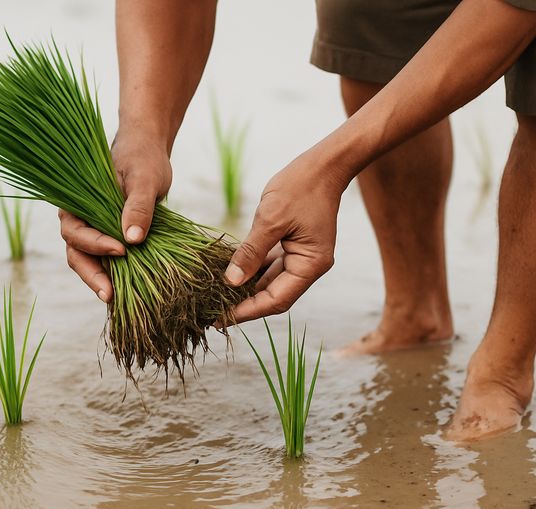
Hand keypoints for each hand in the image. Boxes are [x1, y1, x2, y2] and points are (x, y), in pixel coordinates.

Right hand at [60, 129, 171, 302]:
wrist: (148, 154)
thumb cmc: (143, 159)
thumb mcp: (144, 179)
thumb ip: (138, 206)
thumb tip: (133, 240)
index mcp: (78, 202)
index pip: (76, 232)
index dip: (96, 244)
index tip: (121, 250)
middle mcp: (80, 219)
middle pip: (77, 253)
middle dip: (92, 275)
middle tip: (109, 295)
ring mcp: (94, 230)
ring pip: (89, 261)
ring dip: (102, 279)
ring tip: (117, 300)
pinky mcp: (110, 238)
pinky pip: (107, 260)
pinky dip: (116, 274)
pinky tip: (128, 292)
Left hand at [224, 151, 343, 322]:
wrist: (323, 164)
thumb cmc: (300, 187)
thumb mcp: (270, 219)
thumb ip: (251, 252)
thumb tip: (231, 281)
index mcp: (311, 265)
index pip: (276, 300)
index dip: (247, 311)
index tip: (220, 318)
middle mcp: (309, 266)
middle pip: (273, 295)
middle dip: (244, 304)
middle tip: (212, 311)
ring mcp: (303, 257)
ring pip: (271, 281)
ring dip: (247, 288)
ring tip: (217, 296)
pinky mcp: (295, 246)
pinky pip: (271, 265)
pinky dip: (253, 269)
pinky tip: (230, 273)